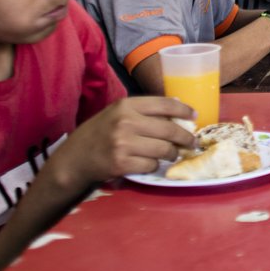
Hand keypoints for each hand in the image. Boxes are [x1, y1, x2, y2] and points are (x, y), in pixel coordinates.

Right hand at [53, 96, 196, 183]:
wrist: (75, 158)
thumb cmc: (100, 133)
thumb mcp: (117, 113)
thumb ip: (143, 110)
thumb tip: (177, 107)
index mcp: (126, 105)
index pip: (165, 104)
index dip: (184, 110)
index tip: (194, 116)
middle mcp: (126, 122)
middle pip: (169, 129)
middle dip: (185, 137)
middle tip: (191, 142)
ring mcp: (123, 144)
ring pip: (164, 149)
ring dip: (172, 154)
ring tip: (171, 154)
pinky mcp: (122, 164)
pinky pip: (152, 165)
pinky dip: (155, 166)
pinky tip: (150, 163)